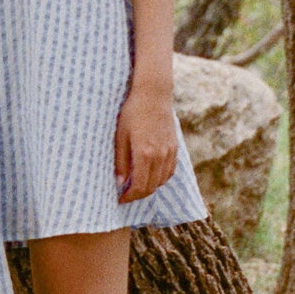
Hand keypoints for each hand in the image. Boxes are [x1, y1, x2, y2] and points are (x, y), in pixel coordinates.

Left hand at [114, 81, 177, 203]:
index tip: (120, 199)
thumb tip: (120, 183)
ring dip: (149, 188)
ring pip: (162, 181)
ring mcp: (169, 152)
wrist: (153, 94)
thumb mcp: (120, 136)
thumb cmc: (132, 112)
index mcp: (144, 153)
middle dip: (138, 195)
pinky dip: (160, 178)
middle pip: (151, 187)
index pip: (139, 186)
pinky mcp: (174, 147)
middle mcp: (160, 155)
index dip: (129, 197)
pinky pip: (169, 171)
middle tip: (126, 196)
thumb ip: (120, 161)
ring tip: (136, 186)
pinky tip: (150, 175)